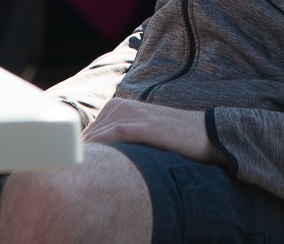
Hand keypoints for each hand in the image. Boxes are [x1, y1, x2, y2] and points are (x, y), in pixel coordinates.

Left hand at [82, 97, 225, 164]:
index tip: (77, 173)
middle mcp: (121, 106)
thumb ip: (118, 140)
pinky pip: (116, 134)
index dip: (82, 155)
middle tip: (79, 178)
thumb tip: (97, 161)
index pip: (88, 134)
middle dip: (83, 157)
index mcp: (117, 107)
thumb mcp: (140, 134)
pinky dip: (103, 147)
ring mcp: (134, 114)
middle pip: (89, 135)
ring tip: (85, 175)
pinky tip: (98, 164)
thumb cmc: (172, 139)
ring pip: (99, 135)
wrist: (206, 134)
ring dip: (89, 155)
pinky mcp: (146, 124)